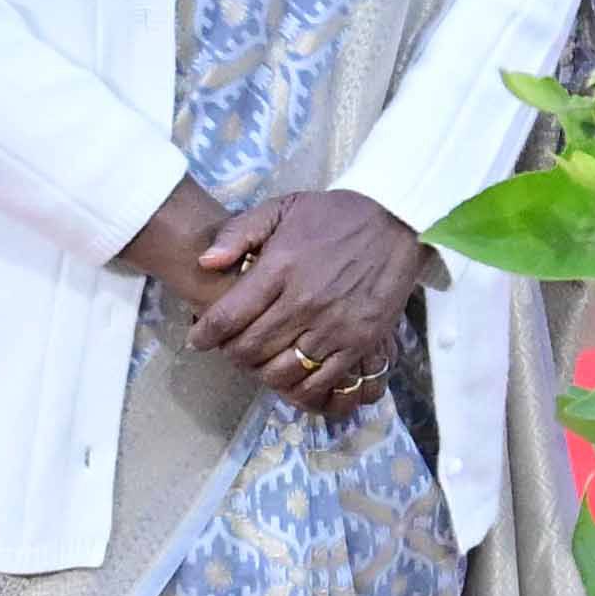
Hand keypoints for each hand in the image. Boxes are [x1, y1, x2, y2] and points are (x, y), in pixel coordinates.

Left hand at [182, 187, 425, 414]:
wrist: (396, 221)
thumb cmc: (334, 215)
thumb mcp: (282, 207)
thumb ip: (239, 232)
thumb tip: (205, 263)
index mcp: (280, 267)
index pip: (228, 316)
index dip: (205, 335)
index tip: (198, 340)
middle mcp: (304, 301)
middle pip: (250, 349)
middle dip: (231, 354)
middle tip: (230, 349)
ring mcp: (334, 325)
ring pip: (282, 371)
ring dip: (262, 373)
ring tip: (259, 362)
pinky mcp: (360, 342)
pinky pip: (321, 381)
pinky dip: (299, 388)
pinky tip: (292, 377)